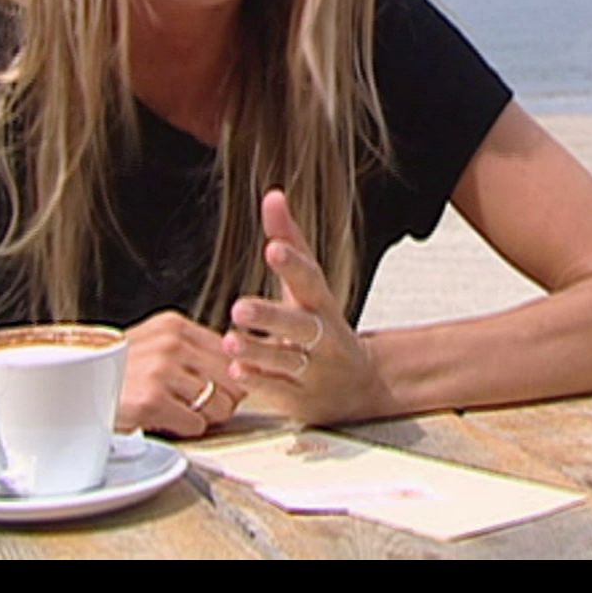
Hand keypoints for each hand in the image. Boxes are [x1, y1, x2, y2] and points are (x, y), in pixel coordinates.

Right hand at [118, 310, 246, 437]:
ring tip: (180, 413)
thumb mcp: (153, 344)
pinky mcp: (152, 400)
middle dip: (223, 398)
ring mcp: (161, 370)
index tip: (222, 387)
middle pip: (232, 378)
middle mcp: (170, 343)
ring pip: (219, 405)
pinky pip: (197, 424)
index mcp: (173, 326)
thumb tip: (237, 368)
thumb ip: (190, 349)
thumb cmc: (115, 372)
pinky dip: (185, 429)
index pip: (231, 351)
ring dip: (204, 417)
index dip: (231, 375)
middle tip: (204, 407)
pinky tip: (165, 421)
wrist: (73, 390)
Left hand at [223, 190, 389, 424]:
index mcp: (322, 303)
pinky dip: (258, 381)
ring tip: (231, 339)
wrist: (361, 385)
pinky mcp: (299, 397)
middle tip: (239, 306)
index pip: (311, 279)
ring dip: (257, 350)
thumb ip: (290, 239)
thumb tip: (273, 195)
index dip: (293, 263)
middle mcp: (322, 336)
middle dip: (271, 316)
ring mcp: (312, 369)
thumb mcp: (310, 284)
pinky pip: (277, 390)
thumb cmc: (325, 325)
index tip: (273, 247)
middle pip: (299, 324)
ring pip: (286, 360)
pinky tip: (237, 371)